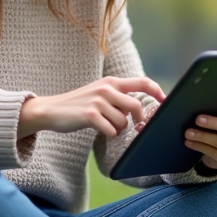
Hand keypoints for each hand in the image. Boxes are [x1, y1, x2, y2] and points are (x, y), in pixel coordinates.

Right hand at [18, 76, 166, 139]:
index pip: (143, 82)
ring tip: (104, 124)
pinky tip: (97, 129)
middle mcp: (106, 89)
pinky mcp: (90, 115)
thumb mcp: (100, 93)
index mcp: (112, 82)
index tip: (165, 101)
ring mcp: (98, 101)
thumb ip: (118, 97)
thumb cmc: (79, 105)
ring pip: (124, 122)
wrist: (51, 110)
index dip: (157, 91)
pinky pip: (111, 130)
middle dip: (138, 120)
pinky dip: (108, 133)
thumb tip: (140, 109)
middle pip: (136, 106)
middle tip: (133, 126)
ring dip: (118, 128)